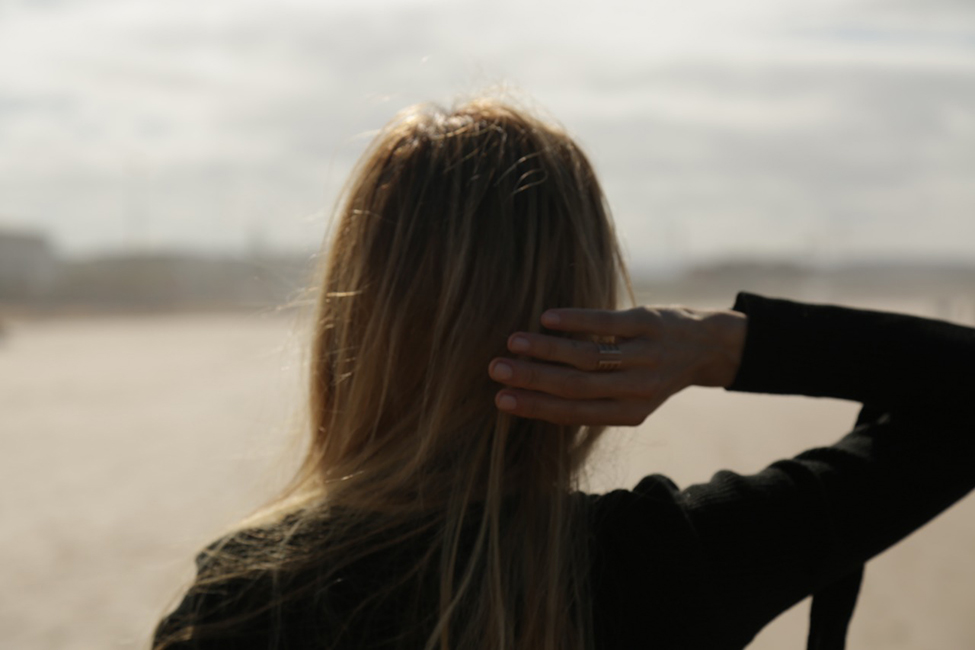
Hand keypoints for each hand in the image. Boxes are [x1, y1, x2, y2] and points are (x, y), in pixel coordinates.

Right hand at [487, 305, 746, 425]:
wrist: (706, 347)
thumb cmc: (652, 373)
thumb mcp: (629, 397)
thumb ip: (591, 399)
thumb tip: (531, 395)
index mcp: (628, 413)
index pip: (573, 413)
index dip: (534, 407)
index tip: (500, 399)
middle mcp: (637, 389)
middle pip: (574, 386)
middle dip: (531, 379)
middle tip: (495, 369)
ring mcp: (644, 355)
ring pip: (587, 356)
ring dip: (546, 349)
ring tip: (513, 342)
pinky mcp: (648, 323)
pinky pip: (606, 324)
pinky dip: (574, 321)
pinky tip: (547, 318)